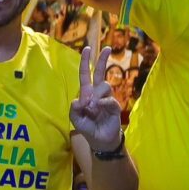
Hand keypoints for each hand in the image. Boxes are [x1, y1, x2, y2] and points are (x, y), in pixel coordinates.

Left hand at [69, 14, 122, 153]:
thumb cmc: (88, 128)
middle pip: (100, 73)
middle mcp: (97, 93)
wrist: (101, 141)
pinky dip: (104, 103)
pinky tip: (100, 109)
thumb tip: (81, 99)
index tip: (87, 49)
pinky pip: (109, 99)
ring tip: (93, 110)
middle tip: (107, 48)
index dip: (86, 62)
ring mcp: (107, 99)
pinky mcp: (114, 106)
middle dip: (102, 60)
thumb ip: (74, 109)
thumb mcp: (75, 120)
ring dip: (96, 96)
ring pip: (104, 86)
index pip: (86, 75)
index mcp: (86, 93)